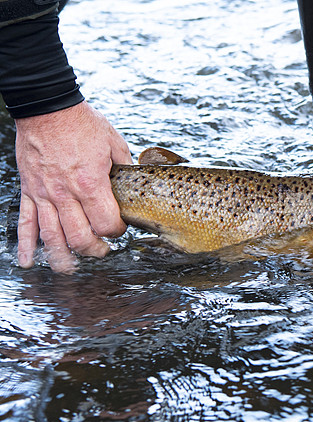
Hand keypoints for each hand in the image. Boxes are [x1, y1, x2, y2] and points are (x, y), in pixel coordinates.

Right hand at [15, 101, 131, 271]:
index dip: (117, 232)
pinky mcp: (29, 190)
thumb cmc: (82, 123)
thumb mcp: (114, 144)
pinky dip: (26, 245)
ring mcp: (44, 193)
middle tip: (102, 250)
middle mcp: (65, 193)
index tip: (120, 228)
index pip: (105, 224)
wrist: (48, 107)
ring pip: (51, 237)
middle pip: (78, 238)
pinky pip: (25, 222)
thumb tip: (133, 184)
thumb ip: (124, 170)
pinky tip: (29, 261)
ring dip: (62, 258)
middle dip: (93, 250)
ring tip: (70, 268)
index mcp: (90, 184)